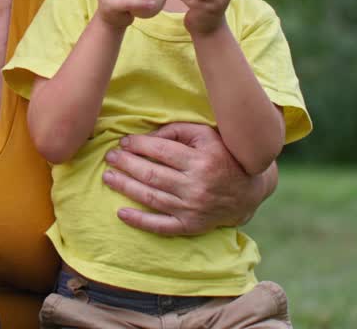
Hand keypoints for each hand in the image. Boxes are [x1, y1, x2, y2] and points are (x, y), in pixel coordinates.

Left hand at [102, 122, 274, 234]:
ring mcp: (193, 208)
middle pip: (152, 174)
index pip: (161, 150)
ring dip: (126, 187)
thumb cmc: (223, 155)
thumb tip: (146, 138)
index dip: (138, 145)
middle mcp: (196, 186)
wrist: (249, 191)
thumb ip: (177, 131)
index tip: (123, 142)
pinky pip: (161, 226)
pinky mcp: (192, 226)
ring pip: (152, 197)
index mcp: (201, 160)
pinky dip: (140, 221)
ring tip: (108, 177)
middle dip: (126, 164)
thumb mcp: (206, 135)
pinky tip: (121, 213)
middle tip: (110, 158)